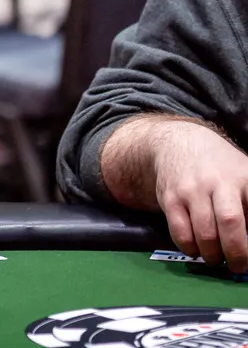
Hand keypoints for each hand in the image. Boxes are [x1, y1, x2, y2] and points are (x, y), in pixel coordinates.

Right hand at [154, 122, 247, 271]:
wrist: (178, 144)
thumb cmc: (220, 168)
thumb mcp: (245, 176)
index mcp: (244, 178)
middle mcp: (218, 182)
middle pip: (231, 222)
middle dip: (237, 252)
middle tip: (238, 265)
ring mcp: (192, 190)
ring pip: (204, 233)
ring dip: (212, 254)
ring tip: (215, 257)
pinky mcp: (170, 198)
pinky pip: (180, 232)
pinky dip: (190, 248)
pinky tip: (195, 249)